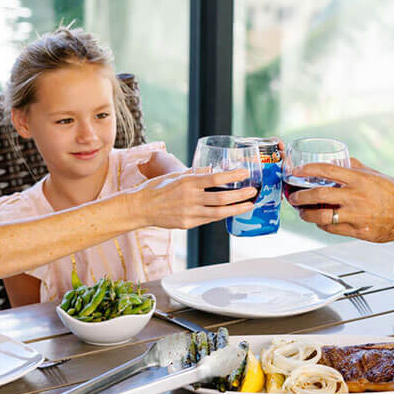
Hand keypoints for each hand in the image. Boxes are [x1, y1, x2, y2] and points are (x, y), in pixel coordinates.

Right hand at [129, 168, 257, 229]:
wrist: (140, 207)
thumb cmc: (157, 188)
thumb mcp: (175, 175)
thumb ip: (194, 174)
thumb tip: (212, 170)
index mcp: (187, 182)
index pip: (215, 178)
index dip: (233, 176)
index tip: (245, 172)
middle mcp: (190, 198)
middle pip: (222, 198)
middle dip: (241, 195)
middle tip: (253, 191)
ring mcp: (190, 213)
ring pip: (219, 213)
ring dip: (237, 209)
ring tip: (249, 205)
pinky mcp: (188, 224)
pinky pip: (209, 219)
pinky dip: (221, 215)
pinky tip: (230, 212)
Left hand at [286, 158, 393, 242]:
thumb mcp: (376, 175)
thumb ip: (357, 167)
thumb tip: (340, 160)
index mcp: (359, 179)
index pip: (327, 170)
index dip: (308, 170)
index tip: (296, 172)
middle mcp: (356, 196)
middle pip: (319, 194)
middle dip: (300, 196)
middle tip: (293, 197)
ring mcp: (357, 215)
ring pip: (322, 216)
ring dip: (307, 214)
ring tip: (302, 212)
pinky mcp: (358, 231)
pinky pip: (333, 229)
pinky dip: (322, 225)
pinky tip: (319, 222)